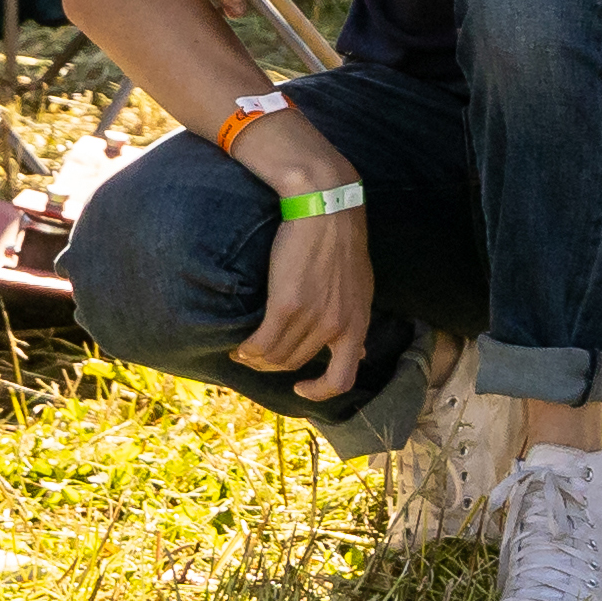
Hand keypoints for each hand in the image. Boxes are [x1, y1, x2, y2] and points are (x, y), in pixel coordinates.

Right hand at [241, 184, 383, 401]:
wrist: (327, 208)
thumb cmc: (342, 244)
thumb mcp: (361, 288)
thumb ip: (356, 321)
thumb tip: (362, 354)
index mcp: (357, 324)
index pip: (343, 379)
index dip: (320, 392)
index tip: (301, 388)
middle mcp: (337, 327)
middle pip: (296, 365)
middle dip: (273, 366)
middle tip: (257, 357)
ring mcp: (313, 317)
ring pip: (275, 356)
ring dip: (255, 358)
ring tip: (244, 350)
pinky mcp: (288, 304)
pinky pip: (261, 342)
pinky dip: (246, 349)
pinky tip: (239, 345)